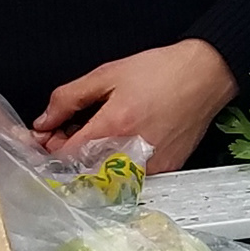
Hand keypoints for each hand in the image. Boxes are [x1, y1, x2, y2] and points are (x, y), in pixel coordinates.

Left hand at [35, 38, 238, 169]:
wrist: (205, 75)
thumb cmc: (160, 71)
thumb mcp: (107, 74)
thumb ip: (69, 98)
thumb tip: (43, 121)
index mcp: (113, 127)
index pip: (65, 157)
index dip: (50, 149)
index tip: (48, 137)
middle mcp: (130, 153)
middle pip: (82, 171)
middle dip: (70, 155)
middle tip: (73, 131)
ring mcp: (150, 166)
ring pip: (106, 178)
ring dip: (93, 161)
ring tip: (101, 134)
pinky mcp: (166, 171)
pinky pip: (131, 178)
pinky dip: (119, 165)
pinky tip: (124, 141)